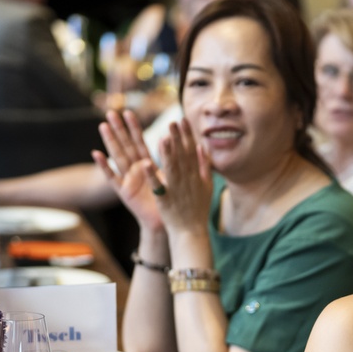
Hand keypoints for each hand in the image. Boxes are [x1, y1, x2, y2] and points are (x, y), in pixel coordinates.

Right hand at [92, 110, 163, 232]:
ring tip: (103, 126)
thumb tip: (174, 141)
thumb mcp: (169, 177)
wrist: (163, 221)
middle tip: (111, 112)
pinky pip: (112, 177)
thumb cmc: (168, 200)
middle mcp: (135, 170)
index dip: (134, 128)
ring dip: (110, 142)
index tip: (128, 112)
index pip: (140, 142)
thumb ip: (169, 160)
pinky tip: (96, 154)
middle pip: (126, 145)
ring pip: (118, 157)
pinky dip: (104, 166)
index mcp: (146, 165)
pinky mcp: (124, 192)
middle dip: (119, 129)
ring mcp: (128, 180)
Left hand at [154, 118, 212, 237]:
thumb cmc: (198, 209)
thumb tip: (202, 146)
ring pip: (171, 168)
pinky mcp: (165, 200)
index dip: (187, 135)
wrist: (191, 232)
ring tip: (162, 137)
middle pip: (182, 156)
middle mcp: (186, 180)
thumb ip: (204, 165)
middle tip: (172, 122)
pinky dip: (151, 175)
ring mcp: (176, 189)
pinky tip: (145, 164)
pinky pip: (157, 186)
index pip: (191, 150)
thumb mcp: (207, 185)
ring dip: (167, 153)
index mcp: (195, 175)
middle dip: (177, 139)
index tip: (183, 120)